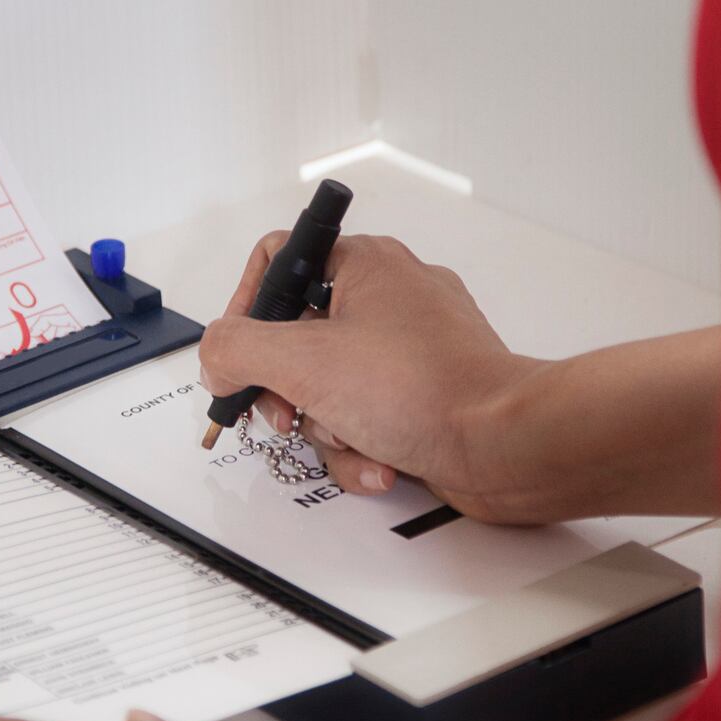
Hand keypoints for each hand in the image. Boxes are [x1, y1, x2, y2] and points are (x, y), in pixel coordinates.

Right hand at [199, 234, 542, 519]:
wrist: (504, 445)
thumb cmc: (426, 389)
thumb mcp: (302, 361)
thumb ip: (237, 349)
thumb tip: (216, 356)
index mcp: (365, 265)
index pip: (279, 259)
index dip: (247, 307)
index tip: (238, 352)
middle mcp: (391, 298)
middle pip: (297, 338)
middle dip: (287, 390)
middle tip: (285, 412)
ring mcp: (411, 351)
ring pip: (329, 390)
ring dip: (328, 430)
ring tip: (354, 440)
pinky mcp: (426, 398)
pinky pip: (368, 420)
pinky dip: (364, 448)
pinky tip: (382, 461)